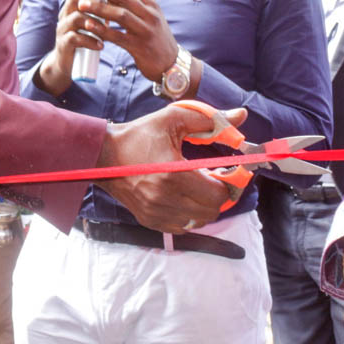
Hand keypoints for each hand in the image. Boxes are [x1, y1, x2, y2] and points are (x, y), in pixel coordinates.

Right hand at [34, 0, 108, 95]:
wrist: (68, 62)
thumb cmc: (84, 38)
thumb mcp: (91, 21)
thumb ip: (100, 8)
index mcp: (73, 6)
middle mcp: (65, 14)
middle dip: (96, 2)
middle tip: (112, 9)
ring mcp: (63, 29)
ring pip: (77, 17)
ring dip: (96, 23)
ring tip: (108, 30)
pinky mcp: (63, 44)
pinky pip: (74, 38)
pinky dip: (90, 41)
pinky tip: (101, 45)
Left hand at [69, 0, 179, 81]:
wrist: (172, 64)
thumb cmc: (154, 39)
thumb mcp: (148, 19)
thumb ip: (132, 7)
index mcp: (150, 5)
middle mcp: (150, 15)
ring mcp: (146, 31)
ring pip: (120, 15)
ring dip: (99, 8)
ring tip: (81, 4)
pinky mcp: (140, 47)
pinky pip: (118, 37)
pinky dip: (102, 30)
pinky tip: (89, 26)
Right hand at [95, 103, 233, 232]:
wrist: (102, 156)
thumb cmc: (138, 136)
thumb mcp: (172, 119)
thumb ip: (209, 118)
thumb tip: (241, 116)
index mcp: (173, 174)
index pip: (218, 193)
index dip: (231, 183)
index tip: (232, 172)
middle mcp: (165, 198)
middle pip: (212, 210)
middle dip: (220, 194)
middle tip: (216, 178)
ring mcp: (156, 213)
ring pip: (199, 221)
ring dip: (205, 206)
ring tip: (200, 188)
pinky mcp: (150, 221)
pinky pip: (183, 227)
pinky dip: (190, 215)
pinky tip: (185, 197)